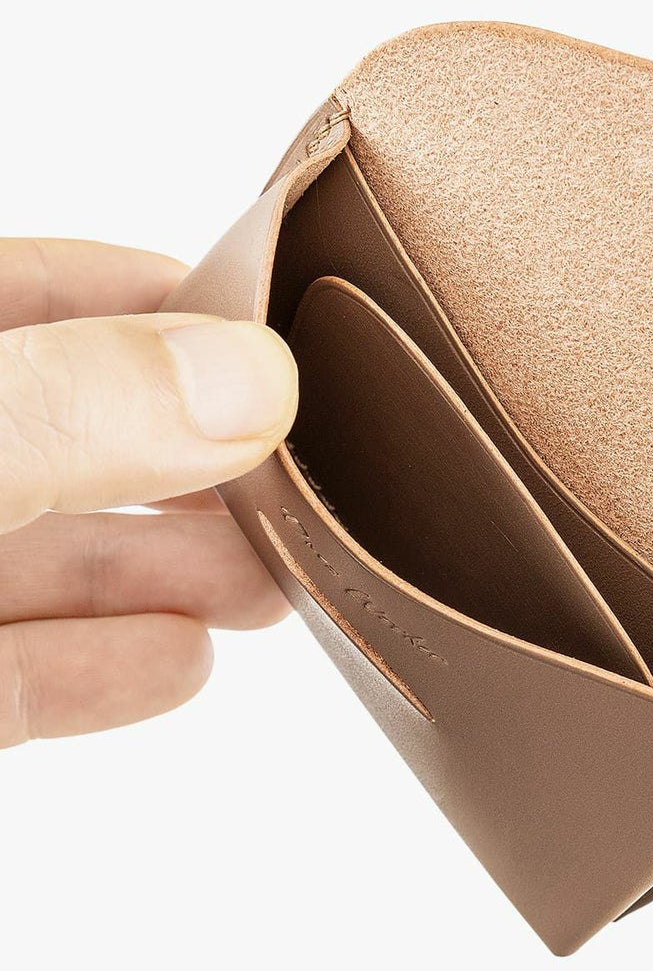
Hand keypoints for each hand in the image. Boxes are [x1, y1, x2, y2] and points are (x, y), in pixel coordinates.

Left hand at [0, 239, 297, 747]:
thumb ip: (70, 409)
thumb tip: (250, 377)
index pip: (29, 294)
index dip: (149, 294)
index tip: (270, 323)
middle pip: (68, 435)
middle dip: (193, 457)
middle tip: (304, 482)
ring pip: (42, 559)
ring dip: (167, 568)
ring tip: (276, 580)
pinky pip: (7, 677)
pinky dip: (99, 668)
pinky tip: (182, 659)